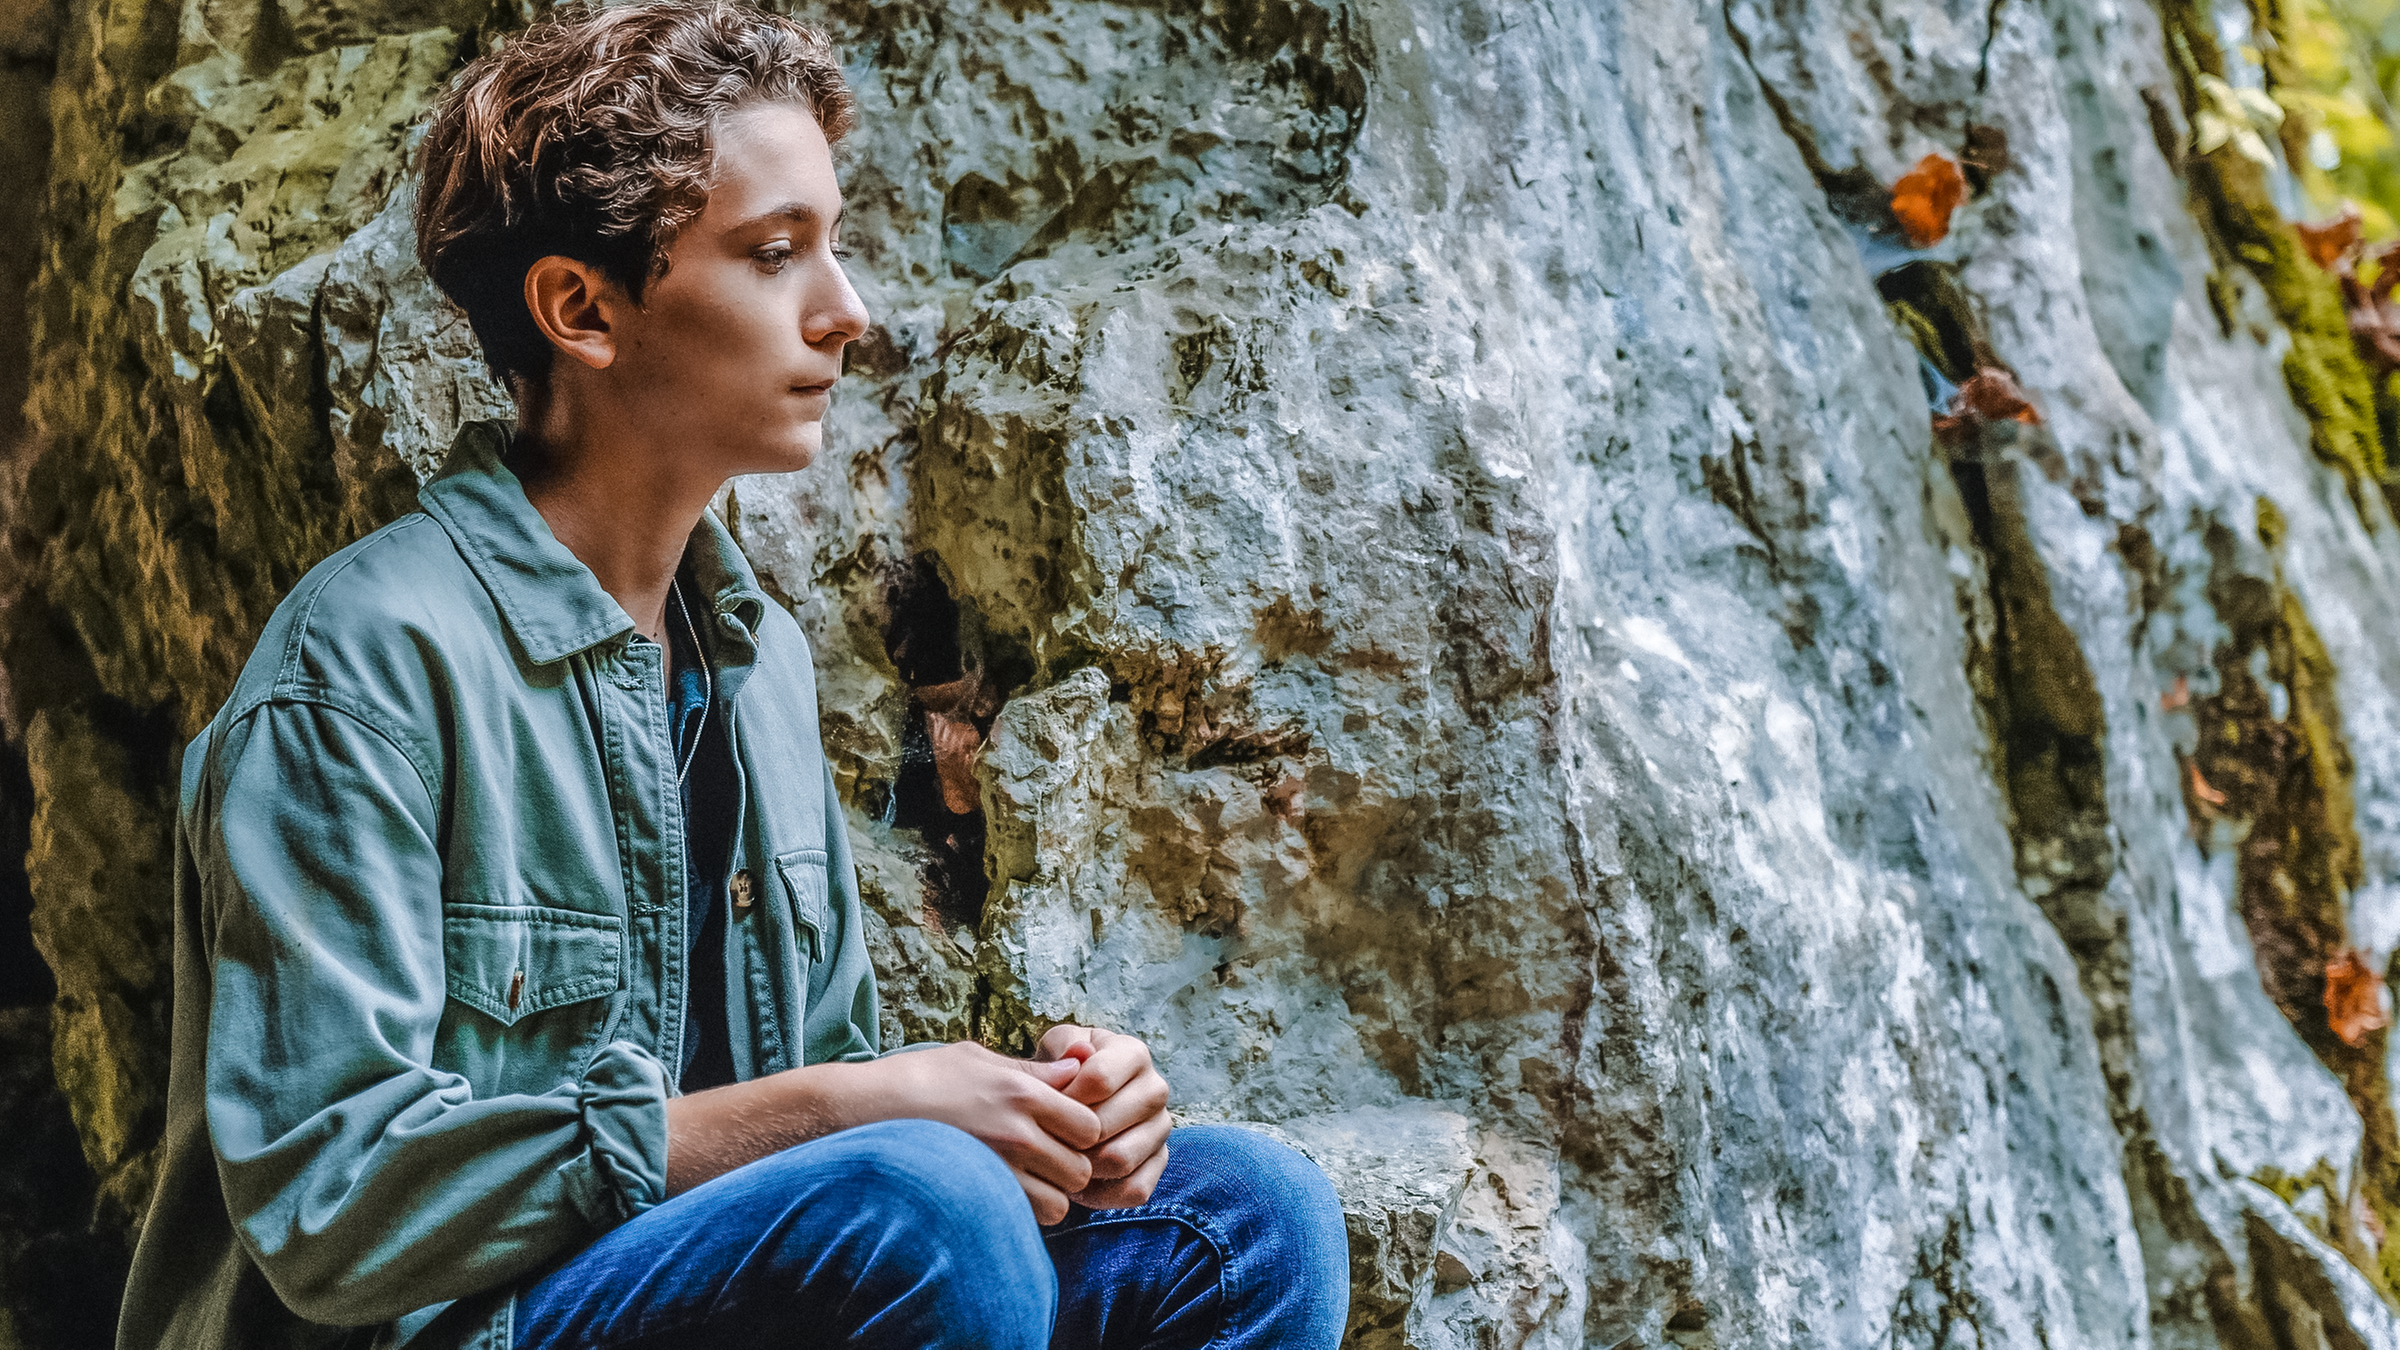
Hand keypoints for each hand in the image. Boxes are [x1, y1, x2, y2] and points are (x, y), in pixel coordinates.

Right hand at [879, 1041, 1102, 1222]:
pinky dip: (1023, 1214)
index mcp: (1021, 1092)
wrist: (862, 1110)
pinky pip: (1025, 1220)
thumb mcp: (976, 1058)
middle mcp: (1016, 1132)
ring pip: (1059, 1202)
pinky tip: (1004, 1196)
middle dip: (1070, 1168)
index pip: (1089, 1125)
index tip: (1063, 1132)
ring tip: (1026, 1182)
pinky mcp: (975, 1196)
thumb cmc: (919, 1078)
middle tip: (1047, 1162)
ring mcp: (996, 1169)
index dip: (1082, 1132)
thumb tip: (1079, 1063)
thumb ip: (1033, 1069)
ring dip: (1050, 1196)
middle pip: (1080, 1168)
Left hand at [1035, 1024, 1171, 1208]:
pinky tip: (1080, 1186)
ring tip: (1060, 1162)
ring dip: (1082, 1169)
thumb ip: (1063, 1047)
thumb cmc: (1066, 1070)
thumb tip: (1079, 1054)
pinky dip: (1103, 1196)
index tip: (1042, 1108)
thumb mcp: (1058, 1046)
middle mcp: (1155, 1089)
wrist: (1081, 1098)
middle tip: (1045, 1143)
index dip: (1063, 1099)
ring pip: (1120, 1160)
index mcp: (1133, 1054)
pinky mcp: (1161, 1162)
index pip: (1098, 1079)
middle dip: (1069, 1139)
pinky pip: (1135, 1190)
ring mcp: (1161, 1128)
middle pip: (1106, 1125)